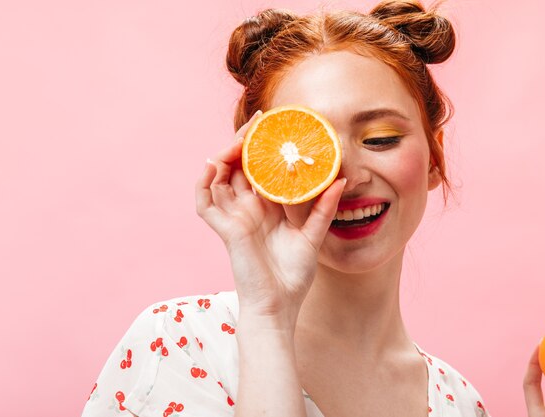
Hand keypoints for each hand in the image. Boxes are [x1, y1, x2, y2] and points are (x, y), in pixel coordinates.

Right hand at [195, 111, 345, 329]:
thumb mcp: (312, 236)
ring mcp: (234, 218)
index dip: (262, 147)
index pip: (259, 170)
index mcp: (266, 208)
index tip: (274, 125)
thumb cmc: (293, 276)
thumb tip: (341, 181)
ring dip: (225, 155)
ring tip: (240, 138)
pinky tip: (213, 164)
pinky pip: (205, 202)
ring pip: (218, 178)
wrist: (280, 307)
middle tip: (258, 122)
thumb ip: (323, 208)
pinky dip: (203, 182)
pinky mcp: (226, 230)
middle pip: (237, 167)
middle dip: (243, 143)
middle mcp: (247, 209)